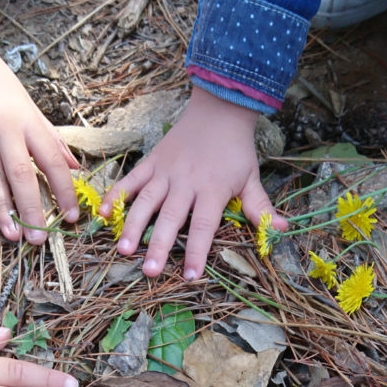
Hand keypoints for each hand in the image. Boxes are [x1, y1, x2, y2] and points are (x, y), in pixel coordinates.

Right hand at [0, 11, 77, 243]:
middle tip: (39, 239)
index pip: (51, 162)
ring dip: (3, 211)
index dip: (64, 191)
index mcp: (27, 121)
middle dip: (32, 210)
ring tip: (14, 235)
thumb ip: (51, 140)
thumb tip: (76, 169)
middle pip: (21, 176)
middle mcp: (2, 130)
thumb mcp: (30, 107)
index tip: (71, 216)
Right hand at [101, 87, 286, 279]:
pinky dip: (114, 195)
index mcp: (212, 189)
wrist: (219, 110)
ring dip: (132, 226)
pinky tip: (101, 214)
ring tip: (123, 250)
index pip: (204, 226)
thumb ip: (261, 207)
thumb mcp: (251, 178)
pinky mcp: (150, 162)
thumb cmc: (235, 150)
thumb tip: (285, 228)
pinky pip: (130, 180)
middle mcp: (186, 182)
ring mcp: (165, 172)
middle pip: (171, 218)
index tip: (191, 276)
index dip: (198, 252)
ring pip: (145, 201)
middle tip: (149, 271)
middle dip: (160, 246)